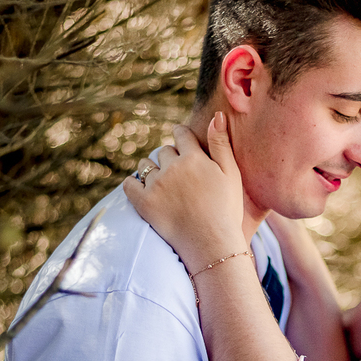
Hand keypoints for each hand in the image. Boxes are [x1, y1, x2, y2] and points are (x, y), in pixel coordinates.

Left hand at [124, 113, 246, 273]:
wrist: (213, 246)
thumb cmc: (227, 211)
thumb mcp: (231, 175)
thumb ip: (221, 144)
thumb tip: (217, 114)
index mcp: (194, 158)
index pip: (181, 134)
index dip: (180, 136)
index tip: (180, 142)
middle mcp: (173, 168)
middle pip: (164, 151)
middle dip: (169, 158)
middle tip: (178, 174)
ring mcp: (156, 186)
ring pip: (145, 165)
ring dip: (151, 169)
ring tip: (161, 183)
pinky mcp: (144, 204)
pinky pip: (129, 184)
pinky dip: (133, 184)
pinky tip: (140, 189)